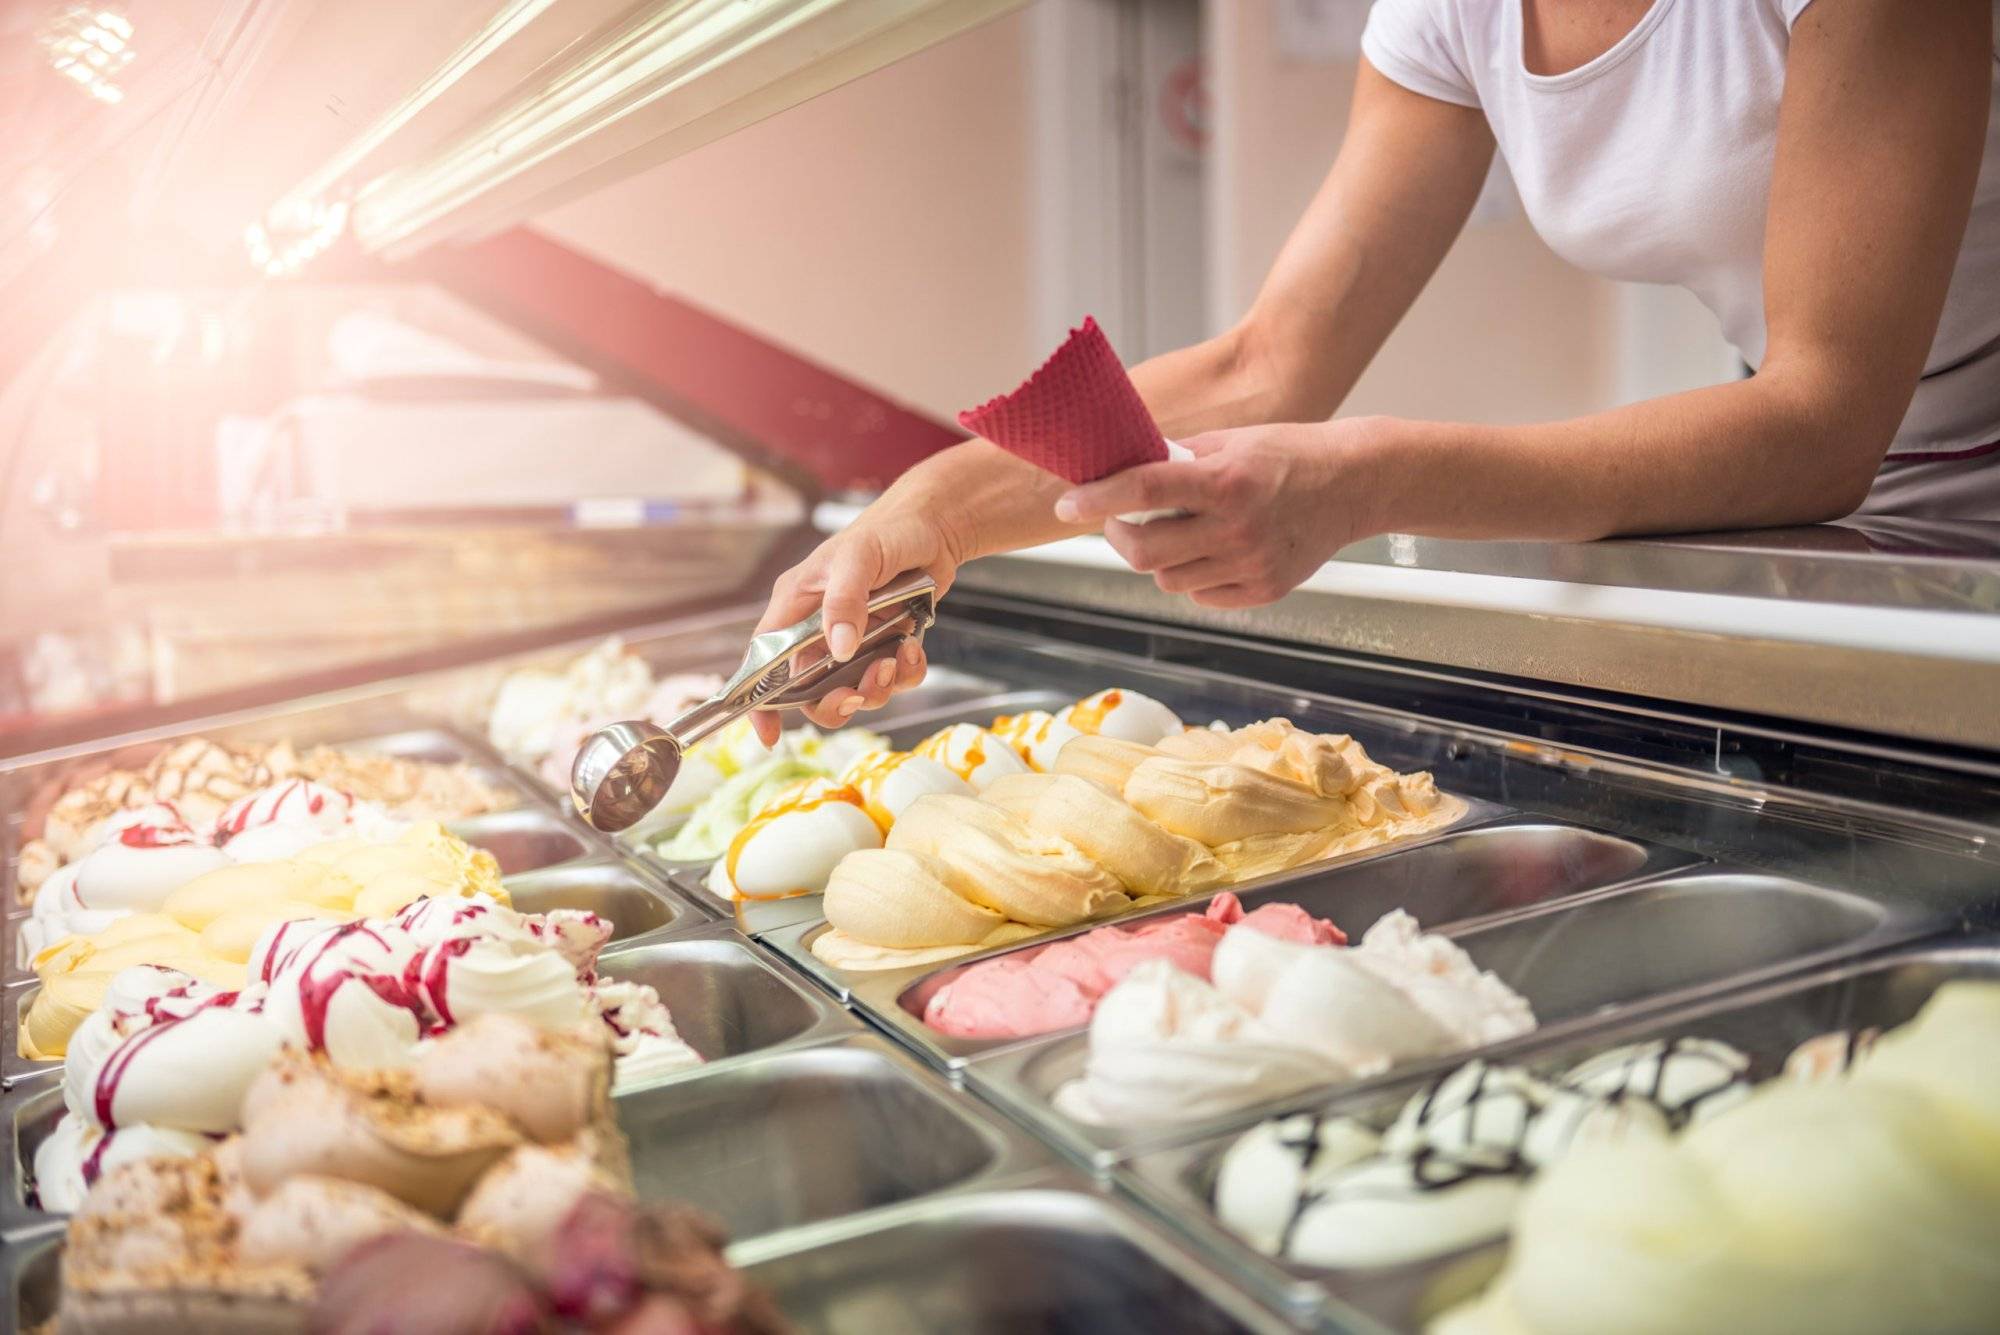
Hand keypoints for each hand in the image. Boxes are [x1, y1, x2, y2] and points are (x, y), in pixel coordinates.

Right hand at [750, 491, 973, 744]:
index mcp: (796, 605)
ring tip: (894, 660)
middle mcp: (819, 628)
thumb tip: (837, 649)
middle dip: (834, 701)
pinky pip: (890, 678)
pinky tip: (912, 649)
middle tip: (858, 693)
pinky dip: (904, 674)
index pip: (763, 660)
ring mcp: (853, 639)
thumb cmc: (887, 531)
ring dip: (875, 688)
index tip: (768, 735)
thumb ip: (843, 602)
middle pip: (809, 690)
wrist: (936, 526)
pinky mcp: (885, 643)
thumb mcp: (858, 558)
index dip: (760, 701)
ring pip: (853, 689)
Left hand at [1053, 419, 1384, 607]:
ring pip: (1167, 579)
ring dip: (1158, 558)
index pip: (1144, 489)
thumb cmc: (1289, 455)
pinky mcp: (1263, 590)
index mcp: (1226, 480)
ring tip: (1179, 531)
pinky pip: (1200, 594)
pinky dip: (1192, 575)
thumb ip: (1178, 460)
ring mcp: (1251, 565)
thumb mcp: (1232, 441)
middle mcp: (1237, 527)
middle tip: (1118, 522)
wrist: (1354, 483)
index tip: (1067, 503)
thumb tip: (1121, 471)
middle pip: (1143, 552)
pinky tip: (1210, 550)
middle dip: (1118, 537)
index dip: (1097, 499)